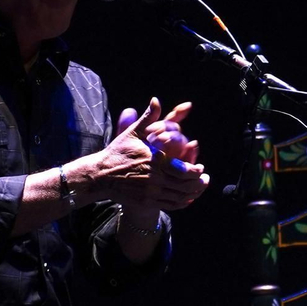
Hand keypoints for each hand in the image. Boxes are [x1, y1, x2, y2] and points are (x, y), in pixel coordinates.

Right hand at [90, 97, 208, 210]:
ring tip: (199, 188)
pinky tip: (187, 198)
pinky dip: (181, 203)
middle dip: (198, 183)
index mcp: (154, 160)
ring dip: (193, 193)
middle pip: (185, 185)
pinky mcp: (146, 201)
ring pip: (179, 196)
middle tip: (205, 179)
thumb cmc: (119, 152)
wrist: (101, 175)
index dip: (195, 171)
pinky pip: (170, 205)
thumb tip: (156, 100)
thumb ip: (148, 118)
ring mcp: (150, 192)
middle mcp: (154, 178)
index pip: (183, 170)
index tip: (200, 168)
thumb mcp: (133, 133)